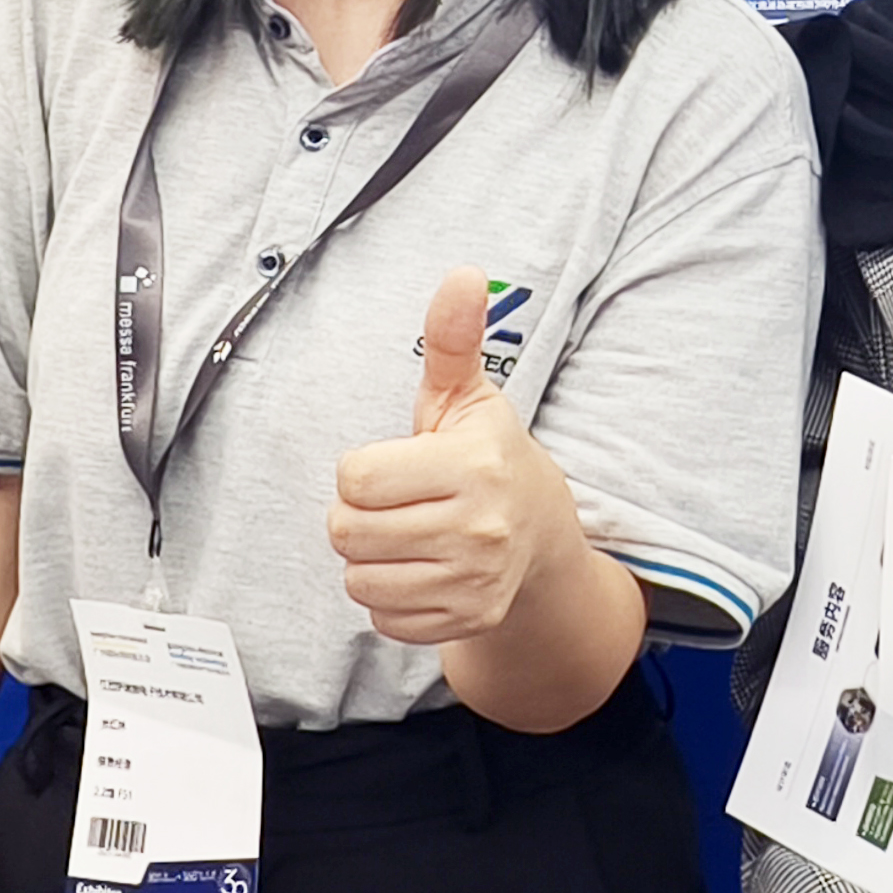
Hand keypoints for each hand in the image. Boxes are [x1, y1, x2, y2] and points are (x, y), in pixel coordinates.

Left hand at [329, 266, 576, 645]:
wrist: (545, 539)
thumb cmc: (490, 458)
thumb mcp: (469, 397)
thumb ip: (453, 338)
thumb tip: (462, 273)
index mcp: (473, 464)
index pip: (354, 477)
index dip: (362, 470)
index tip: (397, 465)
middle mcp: (479, 527)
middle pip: (347, 531)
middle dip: (358, 516)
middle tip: (397, 504)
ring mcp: (476, 580)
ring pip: (359, 579)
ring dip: (370, 560)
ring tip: (407, 536)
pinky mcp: (469, 619)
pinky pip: (381, 618)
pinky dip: (389, 598)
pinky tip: (422, 571)